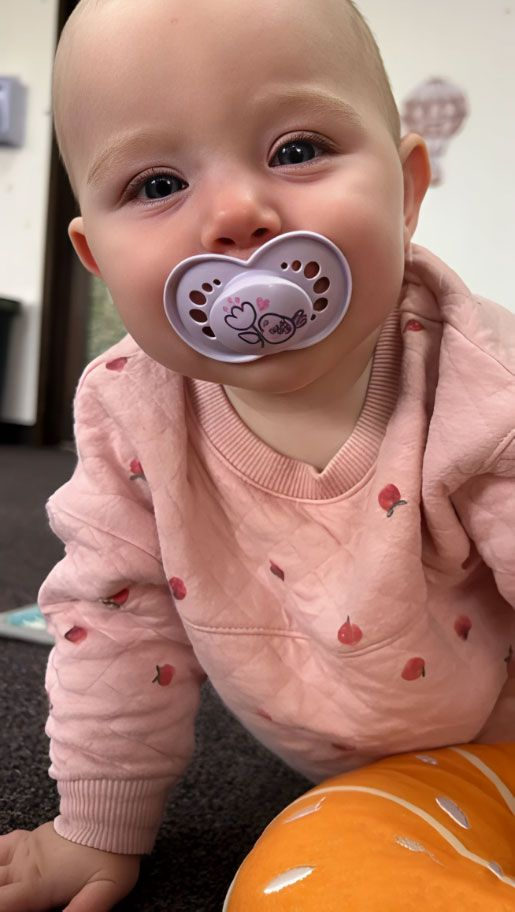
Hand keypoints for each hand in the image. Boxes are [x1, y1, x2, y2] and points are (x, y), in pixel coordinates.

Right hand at [0, 822, 140, 911]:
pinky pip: (1, 845)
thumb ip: (86, 909)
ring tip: (4, 885)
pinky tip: (0, 865)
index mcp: (37, 885)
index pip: (1, 902)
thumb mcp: (107, 888)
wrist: (112, 813)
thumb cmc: (111, 855)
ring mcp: (25, 851)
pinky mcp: (29, 839)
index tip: (7, 904)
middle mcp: (24, 868)